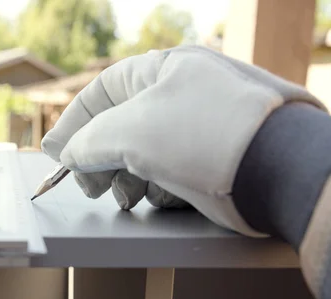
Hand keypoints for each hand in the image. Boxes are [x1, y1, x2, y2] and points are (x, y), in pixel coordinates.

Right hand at [41, 45, 324, 236]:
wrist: (276, 172)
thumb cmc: (204, 137)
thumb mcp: (128, 131)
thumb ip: (87, 140)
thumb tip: (68, 152)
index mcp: (164, 70)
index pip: (102, 91)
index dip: (74, 121)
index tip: (57, 152)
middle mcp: (182, 96)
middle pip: (120, 128)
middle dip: (101, 159)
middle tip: (90, 185)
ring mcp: (198, 130)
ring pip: (143, 156)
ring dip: (129, 179)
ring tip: (128, 195)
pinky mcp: (211, 162)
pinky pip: (169, 173)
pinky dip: (160, 188)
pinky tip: (166, 195)